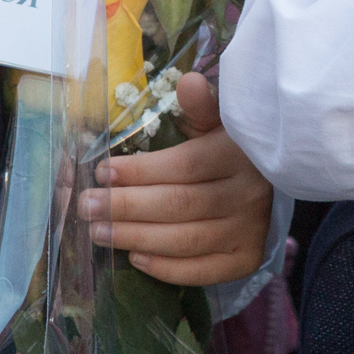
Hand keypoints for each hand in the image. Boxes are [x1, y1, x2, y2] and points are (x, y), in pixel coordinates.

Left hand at [83, 76, 273, 285]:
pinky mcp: (246, 259)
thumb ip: (200, 105)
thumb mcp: (217, 120)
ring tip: (98, 232)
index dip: (141, 171)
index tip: (101, 172)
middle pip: (180, 205)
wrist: (267, 182)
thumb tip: (188, 82)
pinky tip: (136, 257)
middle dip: (126, 207)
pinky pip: (202, 270)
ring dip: (136, 237)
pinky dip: (166, 268)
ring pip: (186, 240)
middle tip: (86, 207)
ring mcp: (249, 230)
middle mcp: (248, 194)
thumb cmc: (228, 147)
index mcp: (238, 154)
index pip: (185, 166)